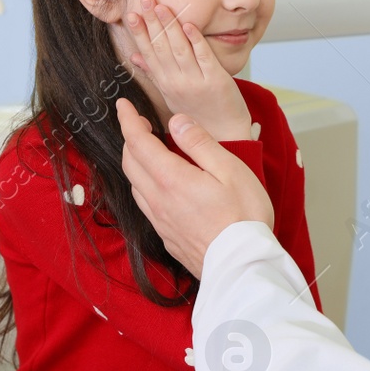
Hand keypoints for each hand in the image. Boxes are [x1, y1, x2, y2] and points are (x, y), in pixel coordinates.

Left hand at [117, 99, 273, 274]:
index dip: (128, 120)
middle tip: (140, 123)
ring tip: (149, 150)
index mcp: (172, 179)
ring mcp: (160, 221)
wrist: (244, 265)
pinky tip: (159, 185)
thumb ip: (200, 143)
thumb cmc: (245, 216)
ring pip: (134, 185)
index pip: (137, 142)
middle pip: (130, 163)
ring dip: (135, 163)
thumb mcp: (230, 170)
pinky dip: (143, 185)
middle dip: (130, 138)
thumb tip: (176, 122)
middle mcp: (158, 200)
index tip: (124, 105)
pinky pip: (145, 205)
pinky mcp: (167, 237)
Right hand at [123, 0, 251, 141]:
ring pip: (179, 49)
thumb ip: (153, 73)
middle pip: (161, 48)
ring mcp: (196, 81)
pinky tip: (189, 24)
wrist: (224, 134)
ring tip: (162, 6)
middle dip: (153, 22)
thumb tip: (134, 57)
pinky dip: (196, 41)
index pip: (148, 53)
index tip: (131, 14)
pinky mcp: (216, 80)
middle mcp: (177, 82)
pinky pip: (204, 57)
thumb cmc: (197, 113)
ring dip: (170, 26)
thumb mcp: (170, 94)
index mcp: (165, 83)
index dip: (140, 33)